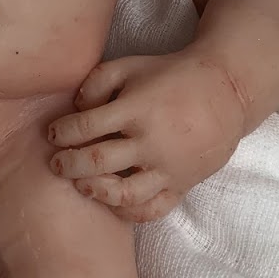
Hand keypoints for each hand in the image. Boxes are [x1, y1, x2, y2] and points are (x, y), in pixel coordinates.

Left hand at [45, 52, 244, 222]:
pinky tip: (112, 202)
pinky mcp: (182, 184)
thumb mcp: (131, 65)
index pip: (85, 126)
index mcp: (136, 108)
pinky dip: (128, 212)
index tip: (52, 133)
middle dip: (68, 164)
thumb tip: (76, 109)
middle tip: (56, 163)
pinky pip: (152, 210)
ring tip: (81, 184)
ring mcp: (168, 167)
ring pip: (124, 194)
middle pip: (98, 162)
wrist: (226, 92)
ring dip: (94, 191)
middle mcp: (151, 141)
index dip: (61, 132)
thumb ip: (97, 81)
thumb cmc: (171, 76)